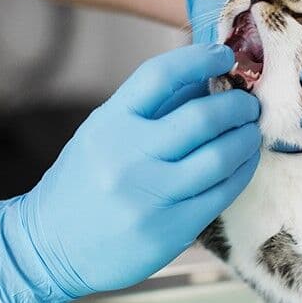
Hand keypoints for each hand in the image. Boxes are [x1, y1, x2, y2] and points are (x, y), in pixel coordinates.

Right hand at [0, 44, 260, 302]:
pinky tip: (243, 162)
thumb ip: (152, 107)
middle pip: (202, 117)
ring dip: (246, 138)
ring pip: (220, 157)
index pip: (160, 75)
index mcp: (109, 123)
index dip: (199, 58)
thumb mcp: (103, 132)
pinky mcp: (171, 229)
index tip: (224, 55)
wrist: (51, 247)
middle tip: (248, 103)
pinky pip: (222, 193)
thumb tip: (207, 76)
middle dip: (237, 105)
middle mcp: (128, 156)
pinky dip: (241, 171)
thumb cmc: (83, 182)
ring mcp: (151, 196)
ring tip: (251, 131)